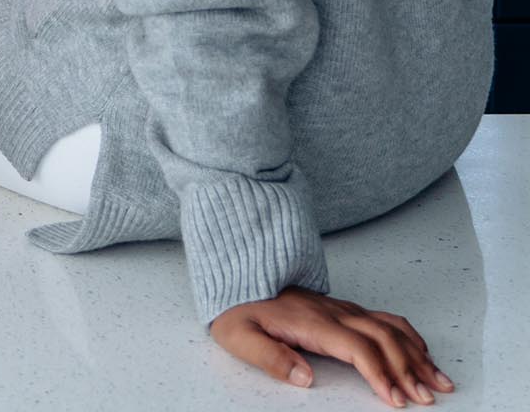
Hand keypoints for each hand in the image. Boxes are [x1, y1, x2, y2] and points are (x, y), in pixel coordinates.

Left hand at [211, 287, 454, 406]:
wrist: (237, 279)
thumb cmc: (239, 311)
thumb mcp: (239, 336)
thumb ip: (269, 357)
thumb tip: (304, 378)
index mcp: (311, 321)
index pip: (356, 347)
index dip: (380, 373)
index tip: (398, 401)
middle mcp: (332, 312)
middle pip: (381, 338)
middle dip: (409, 369)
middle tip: (428, 400)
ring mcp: (340, 308)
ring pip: (388, 327)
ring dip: (417, 354)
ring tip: (441, 382)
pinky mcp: (343, 309)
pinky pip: (384, 319)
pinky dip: (409, 336)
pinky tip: (424, 353)